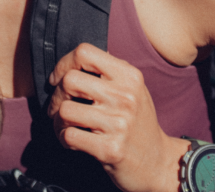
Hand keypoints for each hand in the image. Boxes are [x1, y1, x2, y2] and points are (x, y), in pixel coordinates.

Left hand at [48, 43, 187, 191]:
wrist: (159, 162)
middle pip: (70, 80)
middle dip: (56, 95)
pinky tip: (71, 139)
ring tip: (64, 124)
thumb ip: (110, 70)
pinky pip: (69, 136)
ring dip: (57, 120)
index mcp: (129, 75)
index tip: (58, 78)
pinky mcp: (110, 149)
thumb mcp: (134, 88)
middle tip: (58, 106)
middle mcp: (125, 96)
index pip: (84, 52)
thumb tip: (79, 56)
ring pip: (65, 110)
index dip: (64, 64)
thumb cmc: (139, 121)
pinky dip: (63, 137)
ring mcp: (118, 124)